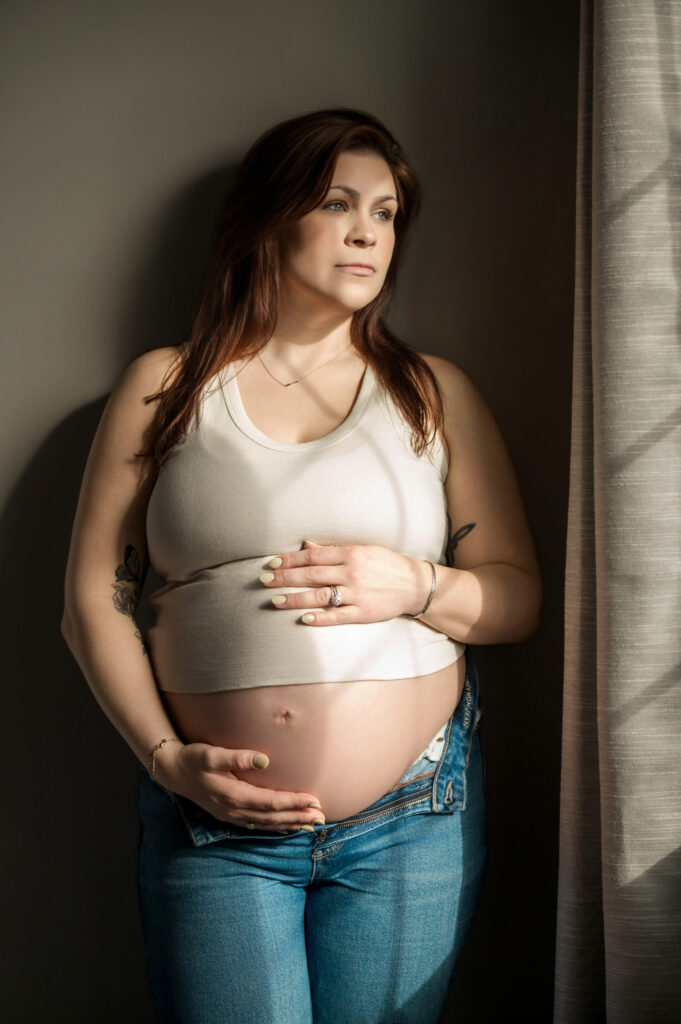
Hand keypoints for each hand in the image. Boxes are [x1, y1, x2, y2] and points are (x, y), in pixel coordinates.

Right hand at [152, 740, 325, 831]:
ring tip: (312, 824)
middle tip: (322, 816)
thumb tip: (264, 759)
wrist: (173, 771)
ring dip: (290, 824)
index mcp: (233, 795)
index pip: (271, 802)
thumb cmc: (193, 758)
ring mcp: (232, 815)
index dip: (293, 802)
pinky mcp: (230, 815)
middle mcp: (234, 809)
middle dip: (298, 816)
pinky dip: (275, 827)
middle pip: (272, 817)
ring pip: (267, 824)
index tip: (314, 800)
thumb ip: (237, 756)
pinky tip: (287, 826)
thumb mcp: (211, 754)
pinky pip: (258, 825)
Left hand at [259, 539, 432, 624]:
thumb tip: (307, 547)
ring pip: (320, 596)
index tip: (272, 562)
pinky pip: (338, 616)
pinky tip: (304, 619)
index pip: (313, 556)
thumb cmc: (386, 565)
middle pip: (311, 575)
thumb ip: (334, 550)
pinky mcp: (363, 612)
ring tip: (274, 601)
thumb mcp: (362, 550)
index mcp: (350, 554)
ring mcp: (357, 594)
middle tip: (264, 580)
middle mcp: (351, 573)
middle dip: (285, 578)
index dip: (290, 559)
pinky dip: (321, 618)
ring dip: (295, 598)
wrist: (415, 584)